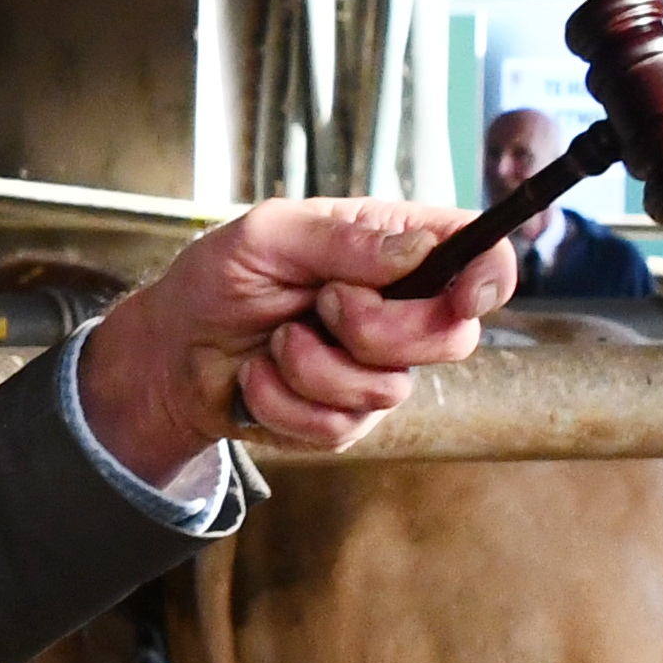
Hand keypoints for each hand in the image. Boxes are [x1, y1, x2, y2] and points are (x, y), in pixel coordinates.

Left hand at [81, 200, 513, 486]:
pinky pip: (342, 426)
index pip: (479, 257)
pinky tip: (261, 377)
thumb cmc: (217, 280)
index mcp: (393, 247)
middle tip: (320, 306)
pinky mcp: (349, 419)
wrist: (172, 353)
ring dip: (313, 366)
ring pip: (389, 389)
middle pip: (453, 336)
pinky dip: (286, 401)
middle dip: (378, 328)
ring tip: (276, 341)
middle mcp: (400, 308)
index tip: (464, 296)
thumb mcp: (267, 236)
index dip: (490, 277)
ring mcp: (378, 369)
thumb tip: (417, 249)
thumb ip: (342, 237)